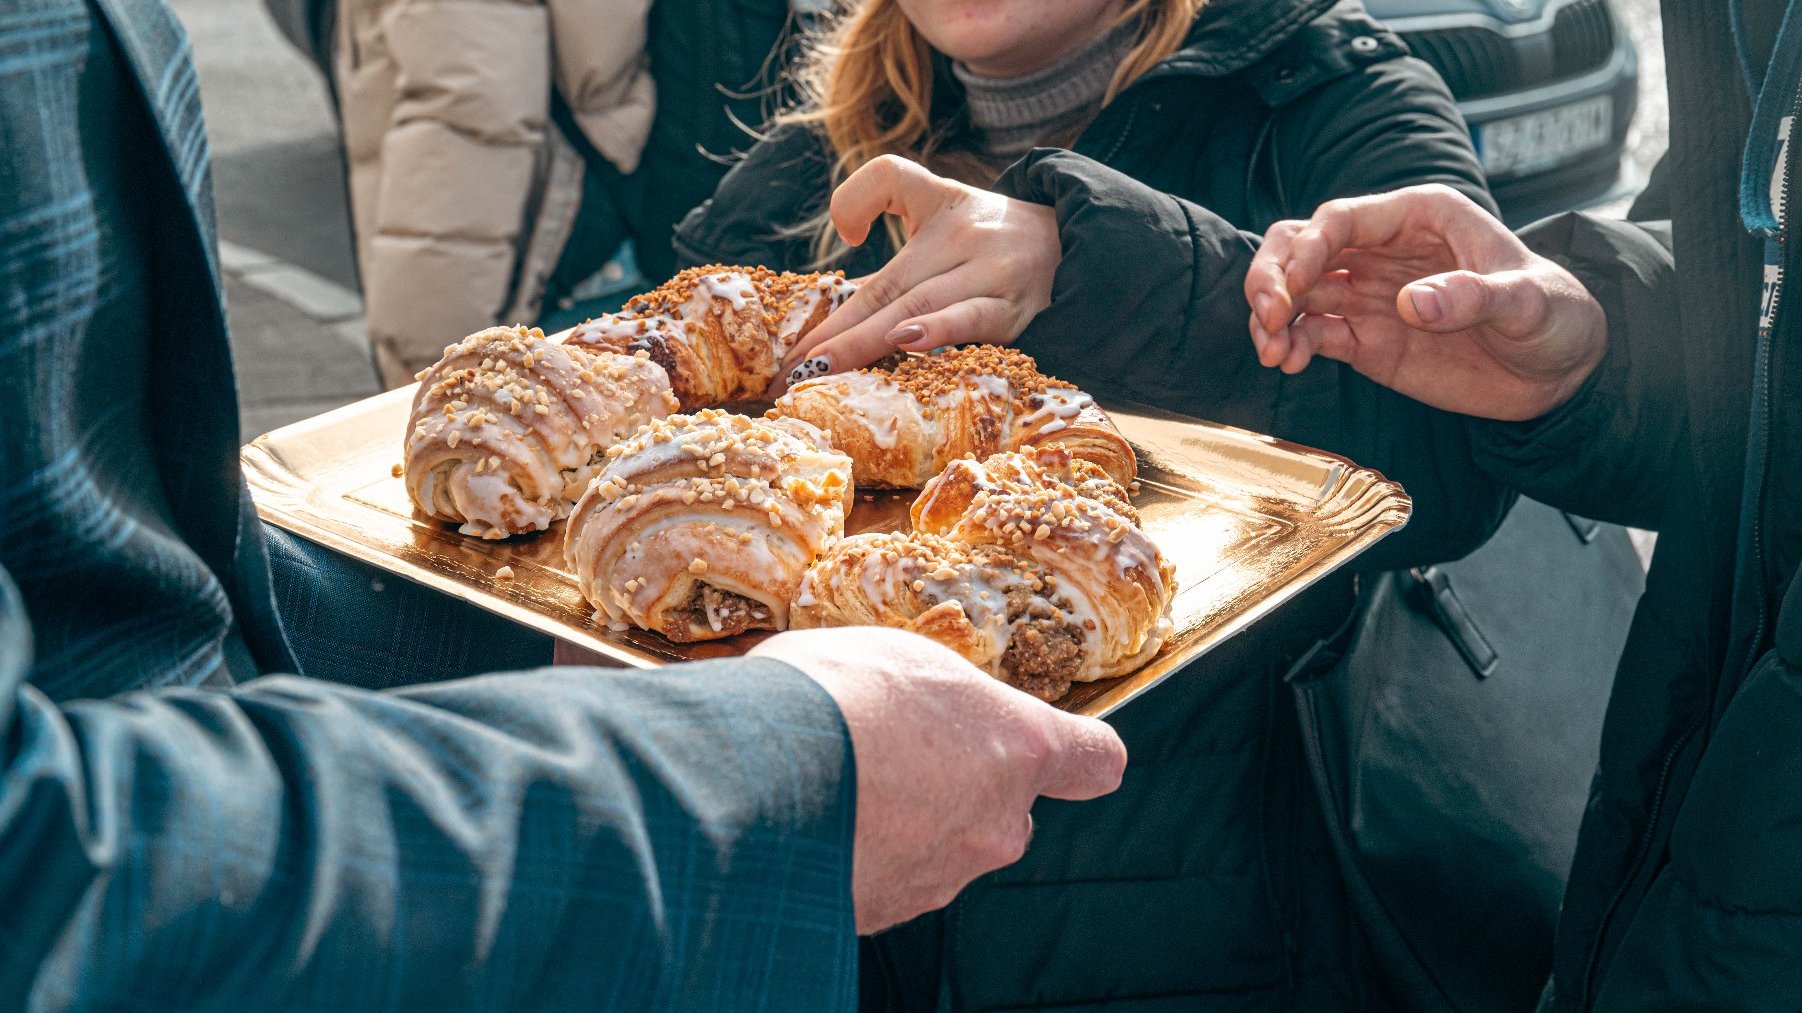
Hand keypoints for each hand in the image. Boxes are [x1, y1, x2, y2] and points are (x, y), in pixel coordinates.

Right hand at [749, 626, 1125, 933]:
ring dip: (905, 823)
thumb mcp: (898, 658)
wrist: (751, 778)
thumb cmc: (830, 694)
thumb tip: (920, 703)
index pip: (1095, 761)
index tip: (1056, 747)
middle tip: (897, 754)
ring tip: (836, 781)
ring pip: (943, 849)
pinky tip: (811, 819)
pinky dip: (860, 856)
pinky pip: (885, 880)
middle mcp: (997, 822)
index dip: (1078, 756)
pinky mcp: (885, 913)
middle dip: (964, 790)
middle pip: (1007, 814)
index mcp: (1020, 745)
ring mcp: (943, 876)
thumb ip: (936, 694)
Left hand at [772, 155, 1059, 393]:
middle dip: (838, 329)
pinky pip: (974, 319)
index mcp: (941, 204)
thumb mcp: (944, 202)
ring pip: (919, 306)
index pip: (887, 186)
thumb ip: (885, 205)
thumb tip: (844, 253)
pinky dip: (940, 330)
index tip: (829, 271)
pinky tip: (908, 342)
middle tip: (794, 366)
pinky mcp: (1016, 308)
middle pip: (888, 284)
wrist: (1080, 249)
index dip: (851, 217)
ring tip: (826, 363)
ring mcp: (990, 273)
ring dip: (869, 339)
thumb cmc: (993, 236)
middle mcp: (963, 236)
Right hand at [1244, 184, 1607, 420]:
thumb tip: (1412, 304)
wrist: (1558, 370)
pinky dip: (1292, 346)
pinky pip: (1312, 334)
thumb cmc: (1553, 314)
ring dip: (1272, 318)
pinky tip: (1289, 364)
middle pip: (1300, 246)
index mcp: (1419, 217)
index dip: (1308, 248)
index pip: (1342, 219)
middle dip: (1272, 277)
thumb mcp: (1528, 300)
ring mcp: (1369, 295)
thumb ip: (1474, 296)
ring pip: (1296, 292)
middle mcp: (1382, 250)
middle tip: (1268, 317)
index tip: (1293, 287)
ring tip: (1274, 353)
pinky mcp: (1364, 338)